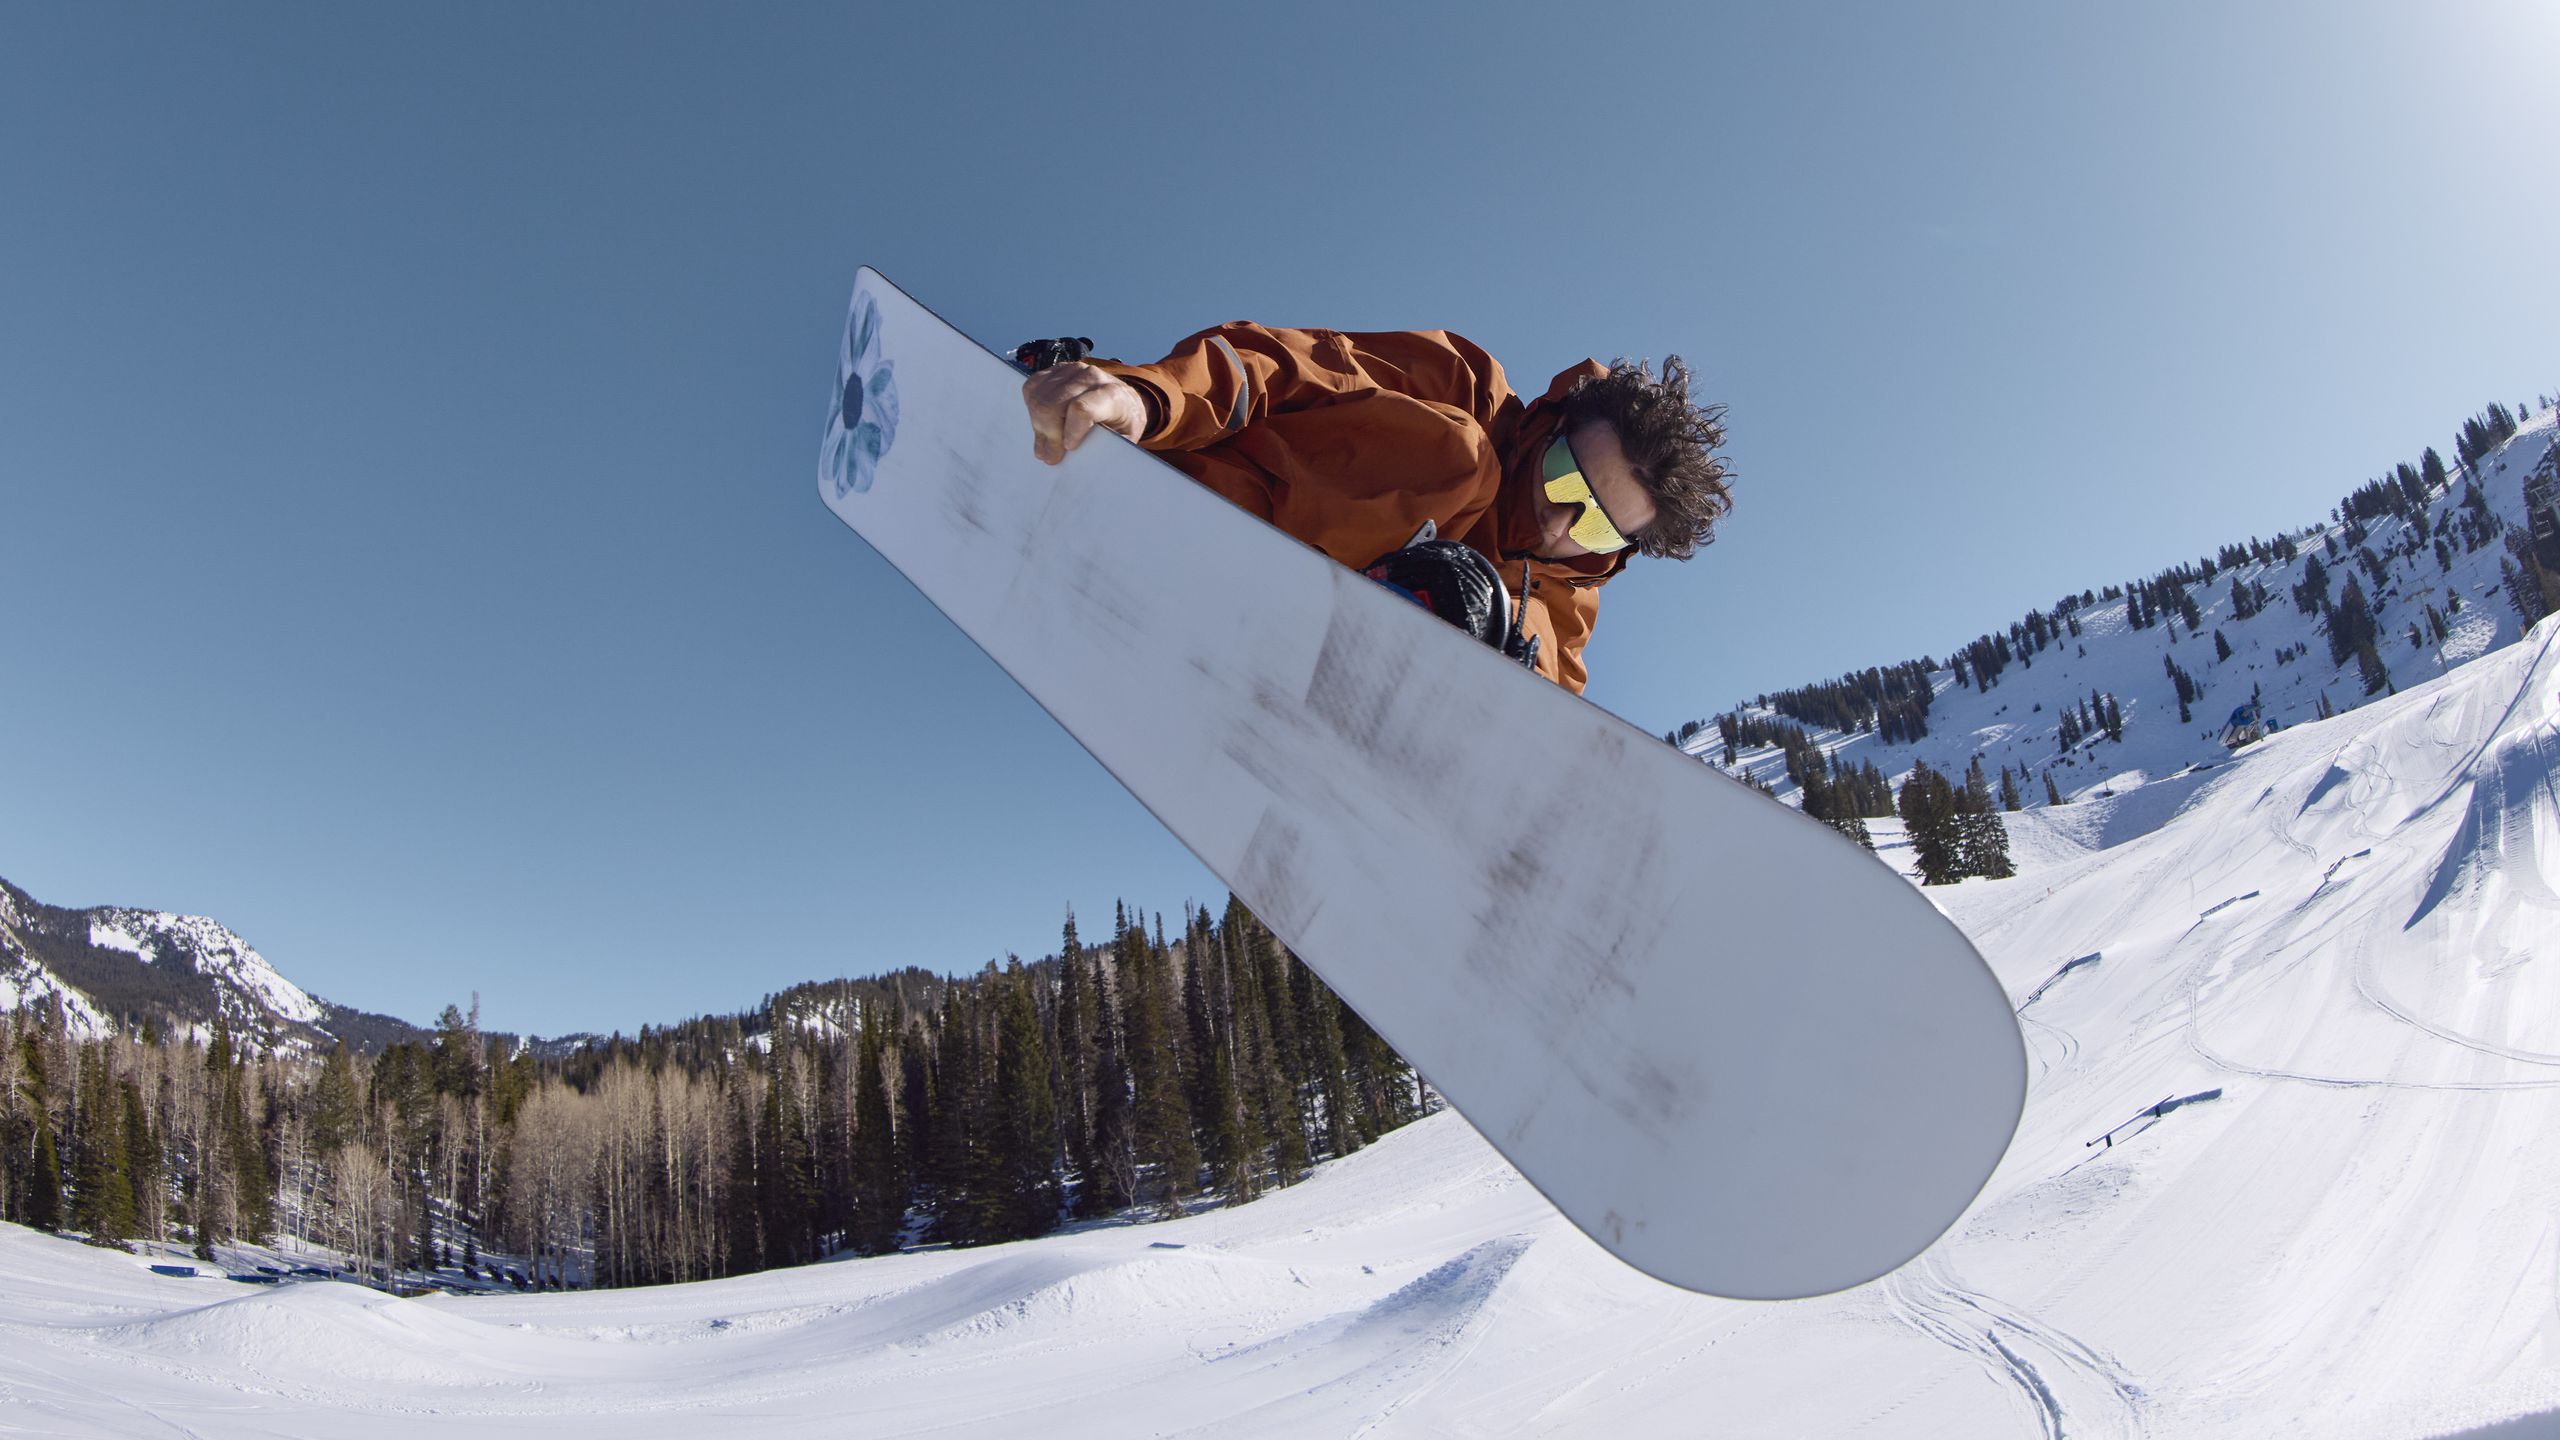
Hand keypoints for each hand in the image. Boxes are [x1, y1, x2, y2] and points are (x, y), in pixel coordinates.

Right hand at [1023, 362, 1147, 464]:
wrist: (1124, 400)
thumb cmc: (1122, 424)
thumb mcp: (1123, 441)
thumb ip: (1102, 450)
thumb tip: (1076, 463)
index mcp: (1113, 395)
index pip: (1082, 410)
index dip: (1070, 432)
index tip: (1069, 448)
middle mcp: (1091, 377)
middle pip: (1053, 405)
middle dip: (1049, 435)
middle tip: (1052, 455)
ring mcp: (1071, 371)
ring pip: (1039, 398)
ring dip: (1039, 426)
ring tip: (1048, 443)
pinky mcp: (1056, 370)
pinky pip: (1032, 388)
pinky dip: (1032, 409)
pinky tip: (1044, 422)